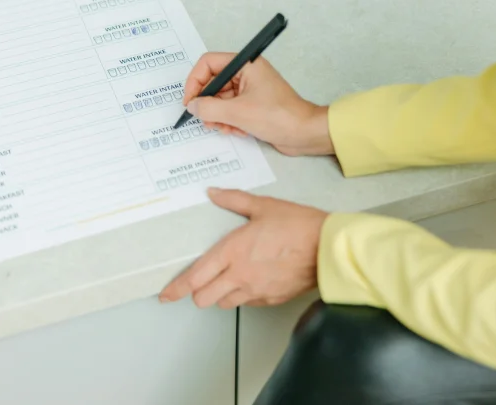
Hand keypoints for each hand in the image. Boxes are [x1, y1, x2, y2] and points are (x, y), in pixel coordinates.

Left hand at [159, 188, 327, 308]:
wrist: (329, 247)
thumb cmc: (299, 225)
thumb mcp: (263, 206)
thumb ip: (233, 200)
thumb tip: (213, 193)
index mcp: (232, 251)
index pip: (195, 277)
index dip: (176, 289)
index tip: (166, 294)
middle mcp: (239, 275)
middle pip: (204, 298)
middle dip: (198, 292)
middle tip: (201, 282)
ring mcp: (255, 290)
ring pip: (224, 303)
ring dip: (220, 295)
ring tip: (228, 279)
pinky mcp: (271, 299)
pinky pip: (247, 304)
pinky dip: (243, 296)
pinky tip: (251, 281)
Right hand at [183, 53, 333, 155]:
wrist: (304, 133)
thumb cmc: (279, 116)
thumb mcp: (238, 112)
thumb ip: (209, 108)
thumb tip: (193, 107)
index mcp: (245, 65)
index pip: (209, 63)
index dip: (195, 81)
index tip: (190, 101)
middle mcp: (247, 74)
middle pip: (213, 84)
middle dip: (208, 104)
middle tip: (206, 120)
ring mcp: (250, 90)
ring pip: (221, 100)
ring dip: (218, 116)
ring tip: (226, 128)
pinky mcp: (253, 105)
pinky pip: (231, 110)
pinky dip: (229, 121)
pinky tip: (238, 131)